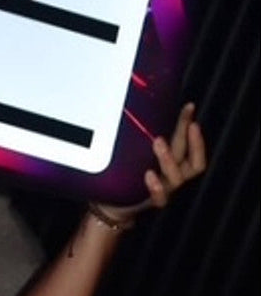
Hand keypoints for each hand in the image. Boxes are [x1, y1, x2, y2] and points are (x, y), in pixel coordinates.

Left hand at [96, 102, 206, 226]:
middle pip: (188, 157)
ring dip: (169, 158)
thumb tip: (139, 104)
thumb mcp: (139, 151)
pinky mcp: (150, 200)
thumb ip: (144, 135)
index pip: (189, 144)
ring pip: (177, 176)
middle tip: (187, 122)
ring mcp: (163, 188)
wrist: (116, 204)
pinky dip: (156, 186)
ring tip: (158, 142)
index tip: (189, 107)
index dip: (192, 127)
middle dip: (189, 138)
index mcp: (172, 162)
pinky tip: (149, 175)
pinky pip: (160, 197)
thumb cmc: (129, 172)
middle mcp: (172, 175)